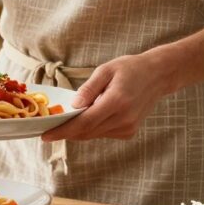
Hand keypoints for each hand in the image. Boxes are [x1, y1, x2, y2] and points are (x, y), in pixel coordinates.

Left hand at [41, 51, 180, 141]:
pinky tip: (88, 117)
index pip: (84, 123)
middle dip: (65, 132)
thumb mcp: (106, 70)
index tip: (45, 136)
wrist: (158, 76)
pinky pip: (102, 134)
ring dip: (77, 130)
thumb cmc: (130, 69)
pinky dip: (91, 128)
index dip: (63, 131)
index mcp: (116, 101)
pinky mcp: (129, 132)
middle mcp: (123, 118)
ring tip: (64, 121)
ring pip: (93, 135)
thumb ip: (89, 88)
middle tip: (47, 130)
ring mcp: (128, 127)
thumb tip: (73, 105)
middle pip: (86, 132)